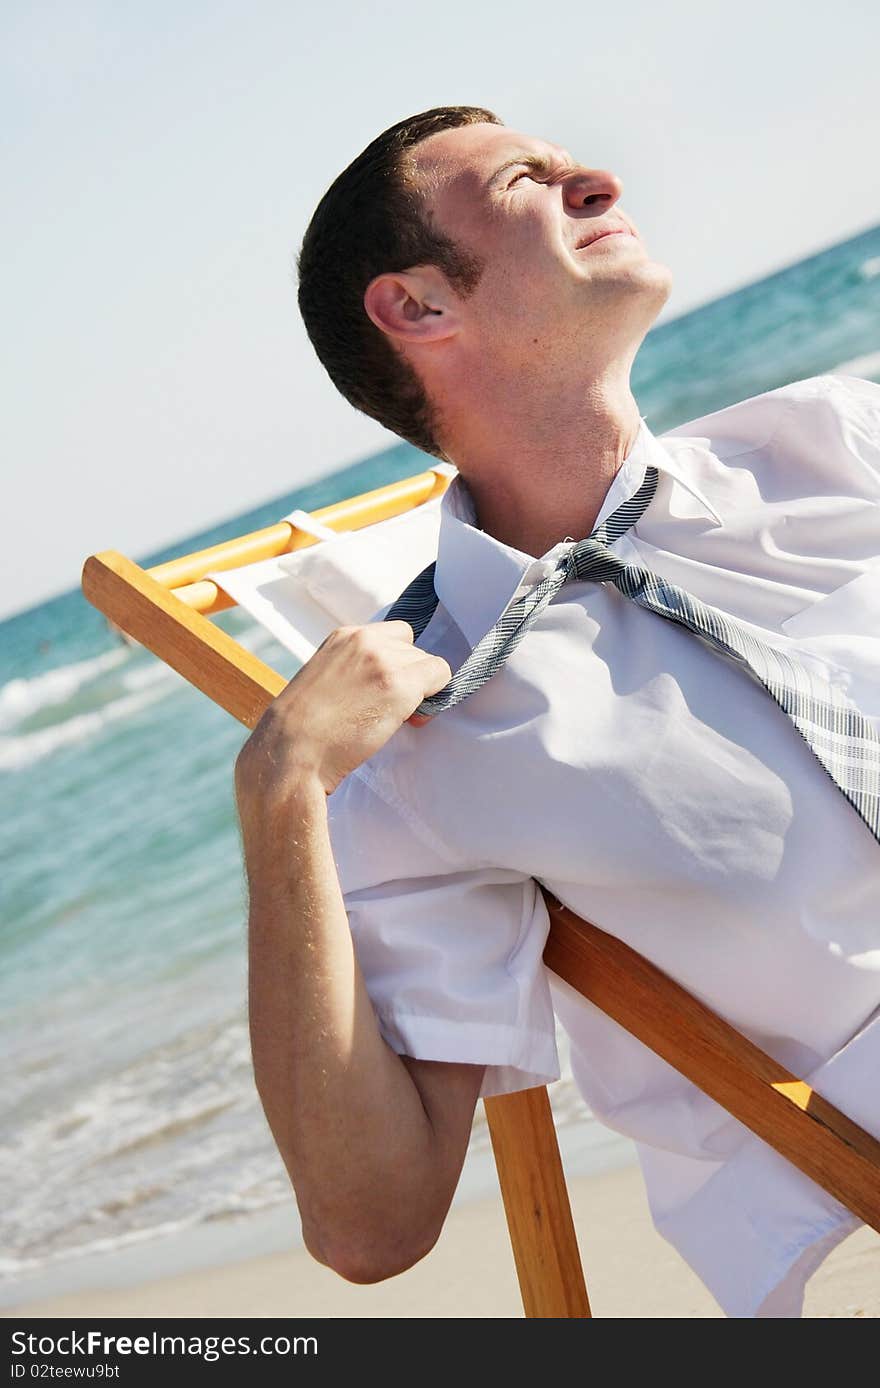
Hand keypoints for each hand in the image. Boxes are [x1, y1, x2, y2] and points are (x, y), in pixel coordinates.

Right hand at [234, 621, 450, 806]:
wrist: (291, 751)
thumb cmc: (304, 728)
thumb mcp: (324, 679)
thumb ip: (354, 668)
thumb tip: (383, 681)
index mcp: (344, 636)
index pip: (394, 635)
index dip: (396, 662)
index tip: (383, 688)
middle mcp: (366, 640)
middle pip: (413, 649)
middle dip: (408, 677)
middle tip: (389, 709)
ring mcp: (384, 660)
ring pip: (429, 664)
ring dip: (420, 691)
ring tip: (394, 718)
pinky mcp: (401, 684)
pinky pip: (441, 676)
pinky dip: (435, 698)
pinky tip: (411, 720)